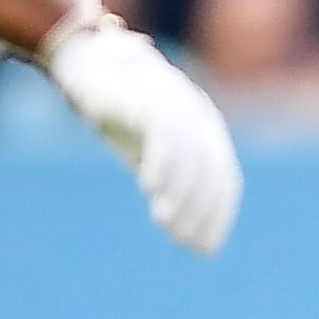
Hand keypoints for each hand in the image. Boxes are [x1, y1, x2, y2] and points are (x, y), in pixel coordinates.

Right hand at [40, 15, 242, 254]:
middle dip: (201, 211)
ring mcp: (178, 106)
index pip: (224, 181)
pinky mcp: (151, 98)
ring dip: (181, 191)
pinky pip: (164, 131)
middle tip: (183, 244)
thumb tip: (181, 229)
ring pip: (190, 154)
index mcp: (208, 135)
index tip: (203, 250)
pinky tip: (150, 188)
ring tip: (166, 223)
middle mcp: (200, 120)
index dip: (217, 216)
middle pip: (211, 171)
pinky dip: (162, 161)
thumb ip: (167, 185)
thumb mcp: (149, 154)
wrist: (95, 67)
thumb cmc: (126, 116)